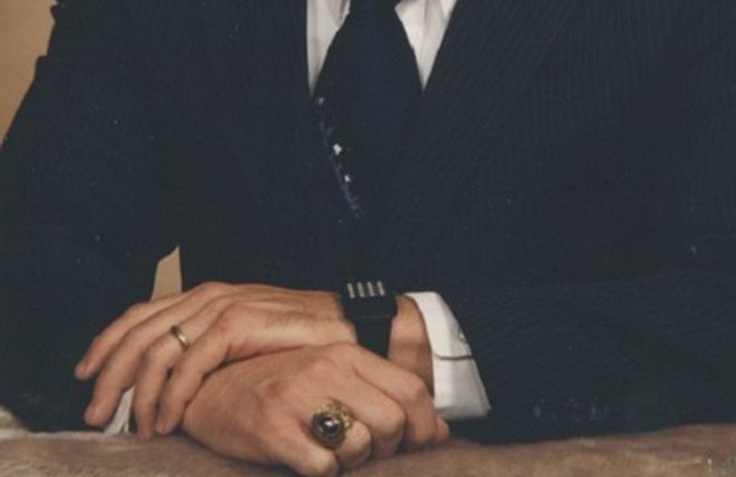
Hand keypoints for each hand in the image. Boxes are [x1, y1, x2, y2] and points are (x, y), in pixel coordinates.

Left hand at [76, 282, 432, 437]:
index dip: (106, 344)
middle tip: (95, 413)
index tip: (85, 375)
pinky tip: (167, 419)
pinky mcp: (239, 323)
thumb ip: (211, 350)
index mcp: (206, 297)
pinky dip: (170, 394)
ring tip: (134, 427)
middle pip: (139, 331)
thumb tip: (171, 379)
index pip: (141, 315)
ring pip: (157, 348)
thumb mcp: (246, 341)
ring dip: (137, 393)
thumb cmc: (301, 343)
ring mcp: (224, 306)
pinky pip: (189, 362)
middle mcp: (209, 295)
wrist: (351, 329)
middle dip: (109, 375)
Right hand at [179, 345, 447, 474]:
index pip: (411, 390)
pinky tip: (307, 462)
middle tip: (366, 453)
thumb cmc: (277, 387)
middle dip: (388, 448)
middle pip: (392, 421)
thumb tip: (442, 431)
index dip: (425, 427)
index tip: (419, 447)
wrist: (209, 389)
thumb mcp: (330, 376)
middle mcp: (325, 368)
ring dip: (354, 462)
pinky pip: (322, 467)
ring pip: (361, 445)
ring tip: (332, 455)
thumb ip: (380, 393)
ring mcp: (299, 398)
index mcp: (344, 353)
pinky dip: (322, 473)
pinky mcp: (273, 429)